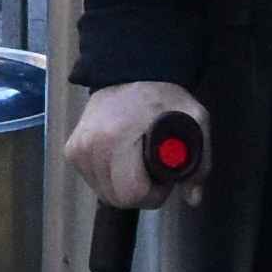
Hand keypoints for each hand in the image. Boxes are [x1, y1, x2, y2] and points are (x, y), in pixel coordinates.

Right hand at [64, 79, 209, 211]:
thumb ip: (200, 163)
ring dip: (123, 187)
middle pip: (117, 198)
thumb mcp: (194, 121)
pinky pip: (94, 181)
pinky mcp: (72, 151)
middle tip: (153, 171)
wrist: (129, 73)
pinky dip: (109, 178)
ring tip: (137, 162)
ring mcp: (78, 149)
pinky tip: (121, 160)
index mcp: (116, 138)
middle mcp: (91, 145)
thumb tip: (193, 198)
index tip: (164, 178)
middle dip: (140, 193)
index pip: (131, 193)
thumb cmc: (162, 97)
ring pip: (104, 193)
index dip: (154, 193)